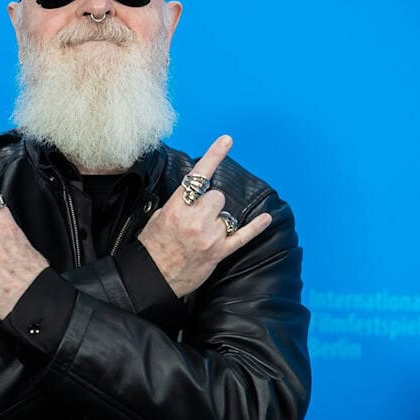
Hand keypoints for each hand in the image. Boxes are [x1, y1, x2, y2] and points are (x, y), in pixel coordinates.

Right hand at [138, 135, 271, 297]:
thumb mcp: (158, 218)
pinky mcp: (219, 252)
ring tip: (201, 235)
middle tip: (197, 217)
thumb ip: (178, 204)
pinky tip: (266, 219)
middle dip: (210, 204)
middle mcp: (195, 220)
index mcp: (177, 208)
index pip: (198, 176)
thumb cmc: (152, 247)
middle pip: (217, 196)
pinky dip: (255, 227)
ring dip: (217, 220)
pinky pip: (242, 236)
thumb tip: (193, 193)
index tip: (227, 140)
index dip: (214, 156)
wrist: (152, 278)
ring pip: (226, 215)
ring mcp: (209, 236)